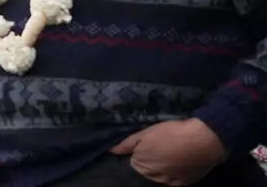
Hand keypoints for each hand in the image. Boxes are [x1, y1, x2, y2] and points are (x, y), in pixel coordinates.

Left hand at [110, 118, 227, 185]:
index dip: (141, 152)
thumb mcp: (146, 133)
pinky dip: (174, 175)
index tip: (150, 144)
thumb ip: (127, 143)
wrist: (202, 140)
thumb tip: (112, 150)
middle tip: (162, 148)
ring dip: (161, 169)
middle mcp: (153, 175)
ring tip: (171, 155)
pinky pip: (173, 182)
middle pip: (146, 170)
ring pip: (159, 177)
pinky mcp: (183, 183)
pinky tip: (179, 164)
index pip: (134, 161)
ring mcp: (168, 181)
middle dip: (150, 161)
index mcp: (141, 162)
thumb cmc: (171, 132)